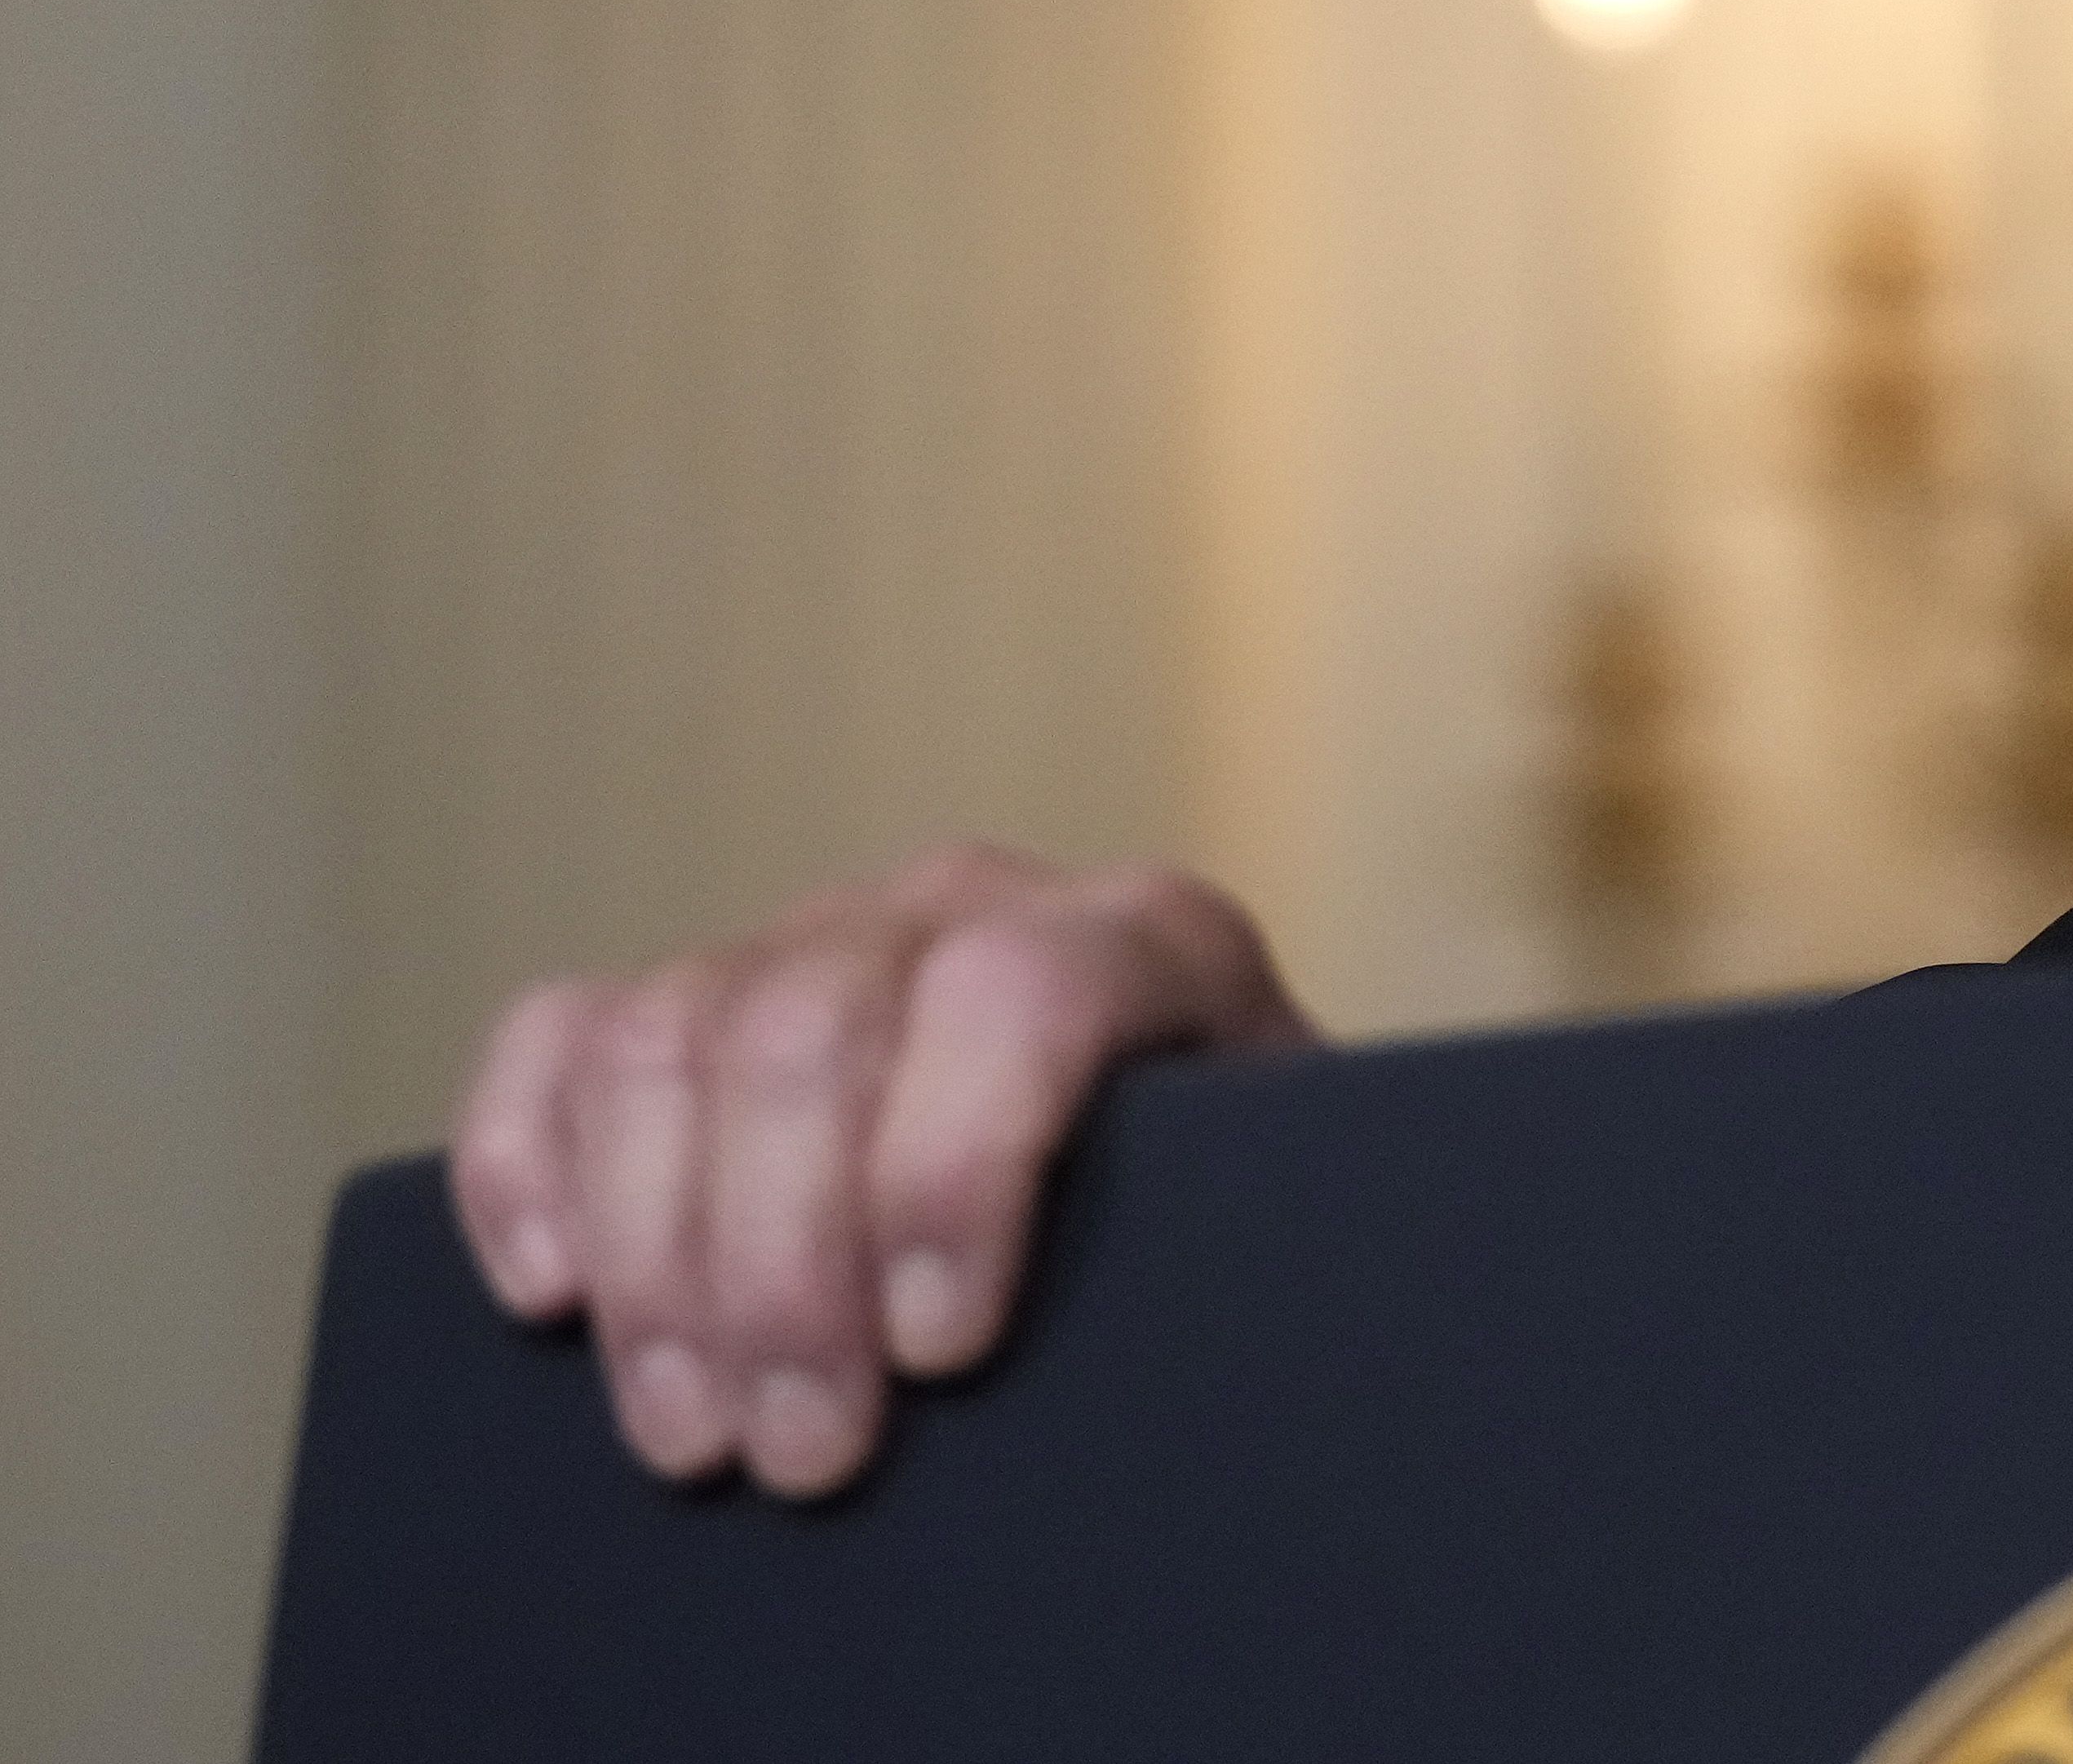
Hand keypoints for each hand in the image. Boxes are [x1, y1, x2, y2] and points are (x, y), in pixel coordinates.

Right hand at [446, 844, 1313, 1496]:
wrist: (1204, 1177)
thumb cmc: (1230, 1216)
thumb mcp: (1258, 1218)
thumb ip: (1198, 1235)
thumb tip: (1060, 1350)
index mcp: (1143, 935)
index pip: (1020, 989)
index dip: (956, 1165)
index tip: (943, 1350)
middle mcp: (966, 903)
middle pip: (812, 1031)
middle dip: (788, 1271)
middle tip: (803, 1455)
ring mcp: (816, 936)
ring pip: (674, 1042)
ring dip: (662, 1265)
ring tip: (696, 1435)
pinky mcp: (693, 996)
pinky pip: (565, 1034)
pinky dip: (529, 1161)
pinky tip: (555, 1293)